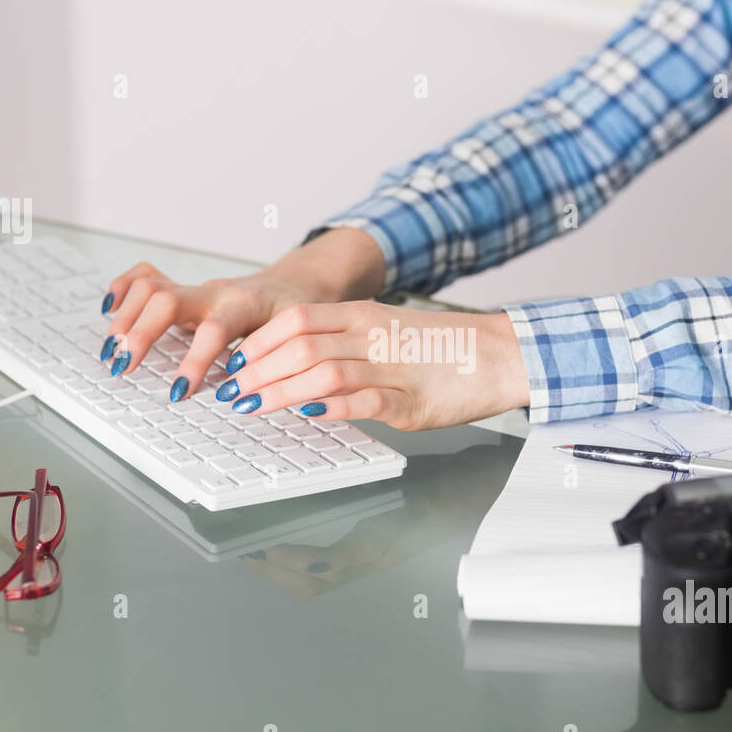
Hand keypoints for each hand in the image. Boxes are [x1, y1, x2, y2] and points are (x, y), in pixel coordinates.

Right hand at [99, 227, 385, 397]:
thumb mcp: (298, 337)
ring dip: (126, 318)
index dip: (196, 361)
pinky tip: (109, 309)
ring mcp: (195, 290)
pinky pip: (145, 278)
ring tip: (113, 353)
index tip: (179, 392)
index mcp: (245, 305)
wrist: (295, 285)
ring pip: (150, 287)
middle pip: (167, 299)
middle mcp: (215, 293)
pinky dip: (123, 289)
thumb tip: (256, 396)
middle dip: (142, 334)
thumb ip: (277, 360)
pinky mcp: (183, 290)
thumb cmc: (297, 315)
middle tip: (124, 367)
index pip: (215, 329)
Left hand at [215, 301, 528, 429]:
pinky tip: (306, 414)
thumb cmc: (440, 349)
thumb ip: (342, 344)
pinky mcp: (412, 402)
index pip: (295, 320)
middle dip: (257, 371)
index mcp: (363, 316)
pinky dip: (331, 408)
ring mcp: (392, 368)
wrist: (500, 354)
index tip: (233, 362)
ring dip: (279, 391)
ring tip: (252, 406)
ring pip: (323, 372)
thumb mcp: (384, 334)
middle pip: (299, 346)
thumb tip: (291, 363)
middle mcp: (372, 337)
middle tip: (231, 391)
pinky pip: (364, 401)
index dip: (258, 342)